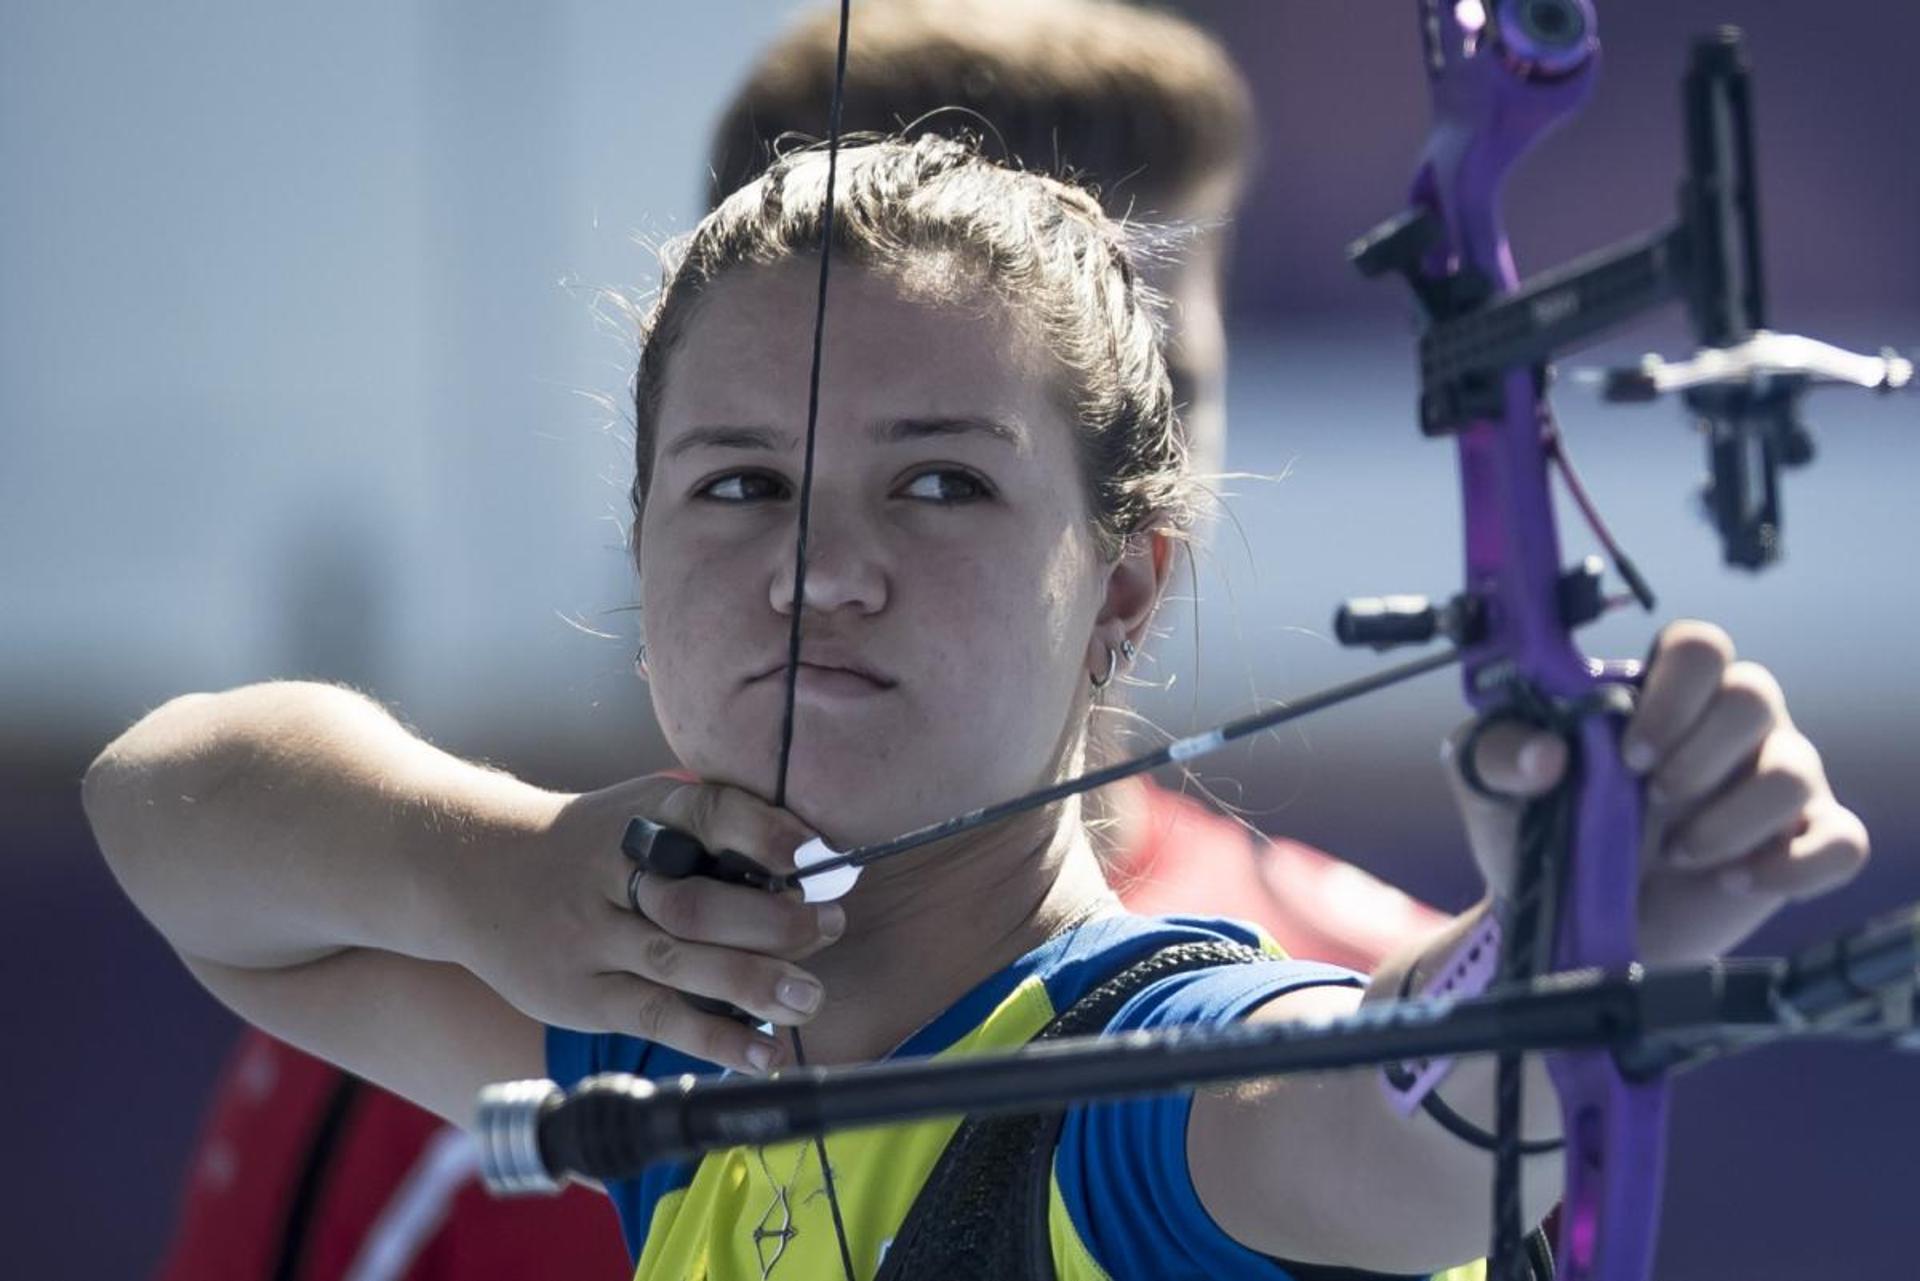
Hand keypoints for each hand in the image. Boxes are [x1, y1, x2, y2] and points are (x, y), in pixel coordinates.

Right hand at [452, 775, 843, 1073]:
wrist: (474, 870)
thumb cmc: (593, 845)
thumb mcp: (640, 812)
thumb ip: (712, 831)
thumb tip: (813, 862)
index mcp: (641, 814)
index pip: (706, 812)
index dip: (760, 832)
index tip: (811, 853)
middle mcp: (612, 873)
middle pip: (695, 900)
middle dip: (771, 919)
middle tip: (831, 927)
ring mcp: (591, 937)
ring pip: (678, 962)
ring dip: (751, 982)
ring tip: (809, 997)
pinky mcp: (583, 994)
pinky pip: (656, 1017)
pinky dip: (714, 1038)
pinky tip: (763, 1052)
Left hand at [1445, 620, 1868, 964]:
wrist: (1564, 925)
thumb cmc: (1539, 834)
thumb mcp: (1491, 787)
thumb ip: (1497, 753)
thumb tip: (1543, 752)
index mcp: (1659, 695)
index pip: (1700, 644)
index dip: (1674, 690)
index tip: (1627, 751)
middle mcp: (1725, 727)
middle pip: (1755, 693)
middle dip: (1700, 753)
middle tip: (1652, 799)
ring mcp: (1769, 784)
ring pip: (1796, 769)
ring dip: (1732, 819)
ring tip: (1677, 853)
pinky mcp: (1798, 846)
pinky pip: (1842, 841)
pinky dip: (1795, 865)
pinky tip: (1735, 882)